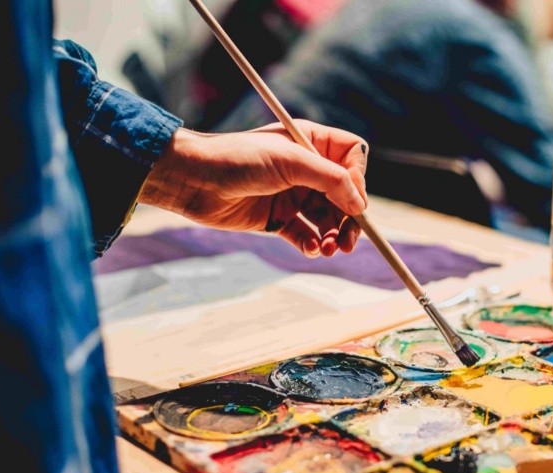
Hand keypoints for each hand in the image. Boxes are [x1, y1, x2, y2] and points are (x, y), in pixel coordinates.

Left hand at [140, 120, 368, 256]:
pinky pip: (306, 235)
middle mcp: (306, 169)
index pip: (352, 159)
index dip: (358, 181)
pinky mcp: (278, 218)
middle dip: (350, 219)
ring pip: (328, 219)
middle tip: (347, 241)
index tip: (352, 201)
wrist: (192, 179)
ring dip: (333, 236)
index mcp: (311, 143)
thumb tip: (359, 204)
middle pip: (345, 196)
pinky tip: (311, 249)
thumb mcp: (289, 161)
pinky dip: (312, 244)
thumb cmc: (237, 158)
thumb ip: (330, 180)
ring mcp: (293, 195)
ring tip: (329, 249)